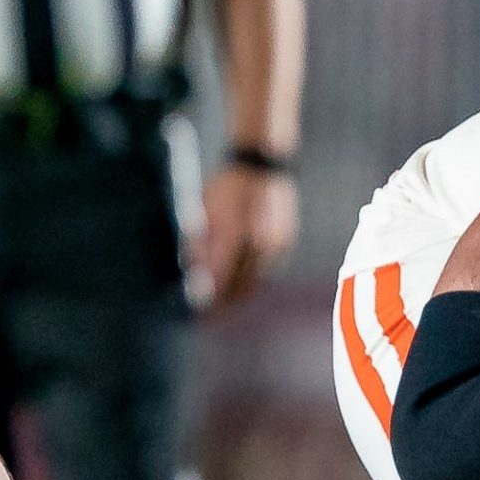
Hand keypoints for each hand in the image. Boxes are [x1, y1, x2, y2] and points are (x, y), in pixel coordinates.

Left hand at [196, 164, 297, 308]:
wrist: (261, 164)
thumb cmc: (227, 185)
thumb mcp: (205, 211)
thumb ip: (200, 244)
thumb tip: (194, 274)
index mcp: (236, 234)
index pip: (220, 278)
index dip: (208, 298)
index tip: (196, 311)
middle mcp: (259, 242)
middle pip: (240, 286)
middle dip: (222, 302)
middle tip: (206, 315)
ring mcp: (276, 244)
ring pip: (255, 281)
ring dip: (237, 294)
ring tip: (220, 303)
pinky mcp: (284, 242)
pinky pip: (265, 271)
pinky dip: (250, 281)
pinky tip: (238, 283)